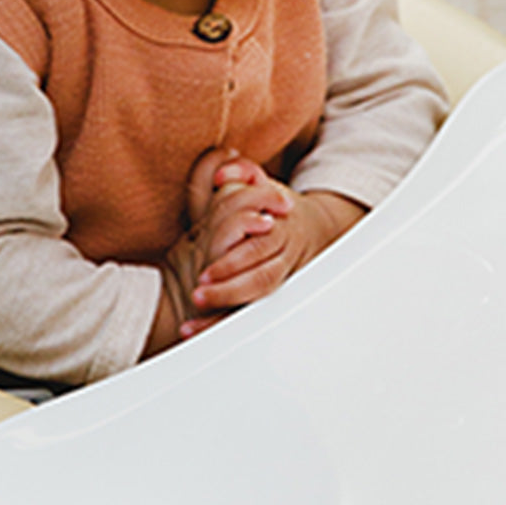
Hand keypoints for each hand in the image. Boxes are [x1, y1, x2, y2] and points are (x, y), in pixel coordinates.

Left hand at [161, 150, 291, 333]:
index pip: (260, 249)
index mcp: (281, 232)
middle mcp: (281, 260)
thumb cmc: (278, 208)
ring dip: (224, 314)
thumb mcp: (263, 185)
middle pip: (261, 279)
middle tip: (198, 292)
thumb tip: (223, 173)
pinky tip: (192, 331)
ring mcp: (277, 283)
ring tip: (193, 320)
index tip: (206, 270)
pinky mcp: (267, 300)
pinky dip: (218, 327)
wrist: (313, 231)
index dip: (235, 261)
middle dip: (229, 289)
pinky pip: (246, 319)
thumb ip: (242, 174)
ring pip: (256, 304)